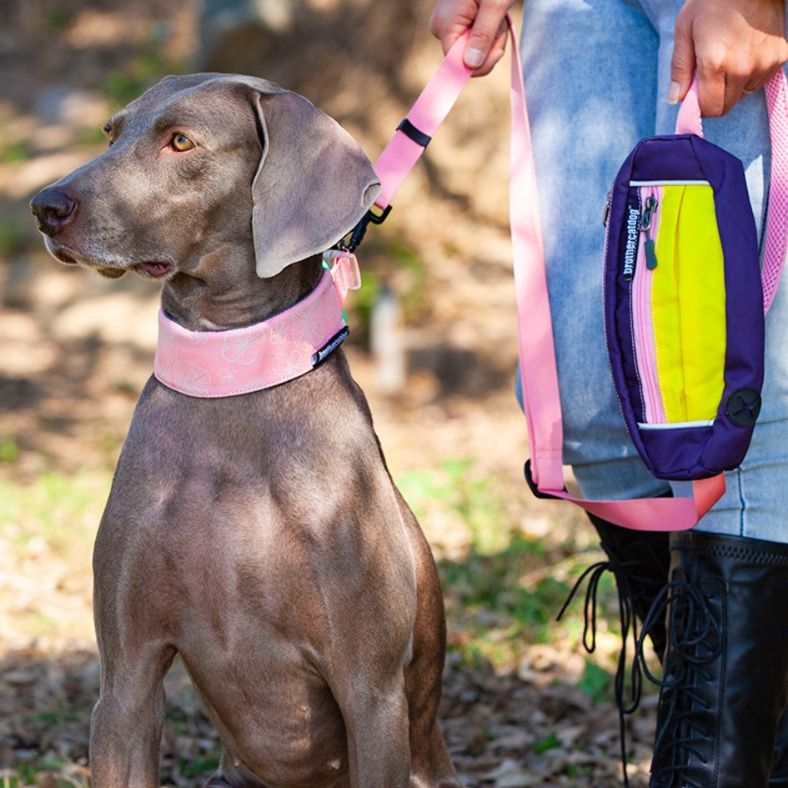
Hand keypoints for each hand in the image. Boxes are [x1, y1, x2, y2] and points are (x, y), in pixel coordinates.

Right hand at [428, 0, 516, 75]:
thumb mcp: (495, 4)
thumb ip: (483, 35)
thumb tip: (470, 65)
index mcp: (445, 24)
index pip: (457, 64)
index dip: (480, 64)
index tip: (498, 48)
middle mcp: (440, 28)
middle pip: (466, 59)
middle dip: (489, 47)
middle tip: (500, 22)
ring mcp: (447, 26)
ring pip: (473, 52)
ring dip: (492, 38)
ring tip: (497, 15)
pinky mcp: (456, 24)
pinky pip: (474, 42)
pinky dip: (489, 33)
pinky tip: (492, 16)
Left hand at [670, 0, 787, 115]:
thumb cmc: (714, 0)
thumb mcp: (685, 29)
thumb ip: (680, 68)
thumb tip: (675, 99)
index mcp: (716, 63)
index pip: (709, 109)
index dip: (698, 105)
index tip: (694, 93)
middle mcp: (742, 68)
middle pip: (725, 107)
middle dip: (714, 97)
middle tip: (709, 75)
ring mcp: (764, 63)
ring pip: (742, 94)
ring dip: (732, 85)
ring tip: (729, 57)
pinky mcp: (780, 57)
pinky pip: (759, 80)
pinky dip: (749, 74)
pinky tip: (745, 52)